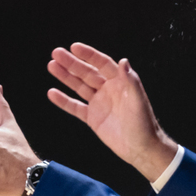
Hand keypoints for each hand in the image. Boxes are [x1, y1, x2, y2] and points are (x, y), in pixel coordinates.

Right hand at [47, 43, 176, 182]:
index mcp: (120, 82)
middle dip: (72, 63)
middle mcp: (108, 90)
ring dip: (65, 76)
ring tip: (52, 66)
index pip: (102, 64)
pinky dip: (63, 101)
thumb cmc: (143, 124)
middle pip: (87, 73)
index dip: (89, 55)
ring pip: (79, 86)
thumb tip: (123, 61)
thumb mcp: (138, 100)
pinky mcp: (93, 118)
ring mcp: (99, 103)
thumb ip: (130, 81)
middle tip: (56, 53)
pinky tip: (52, 93)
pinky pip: (75, 107)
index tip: (74, 47)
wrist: (140, 148)